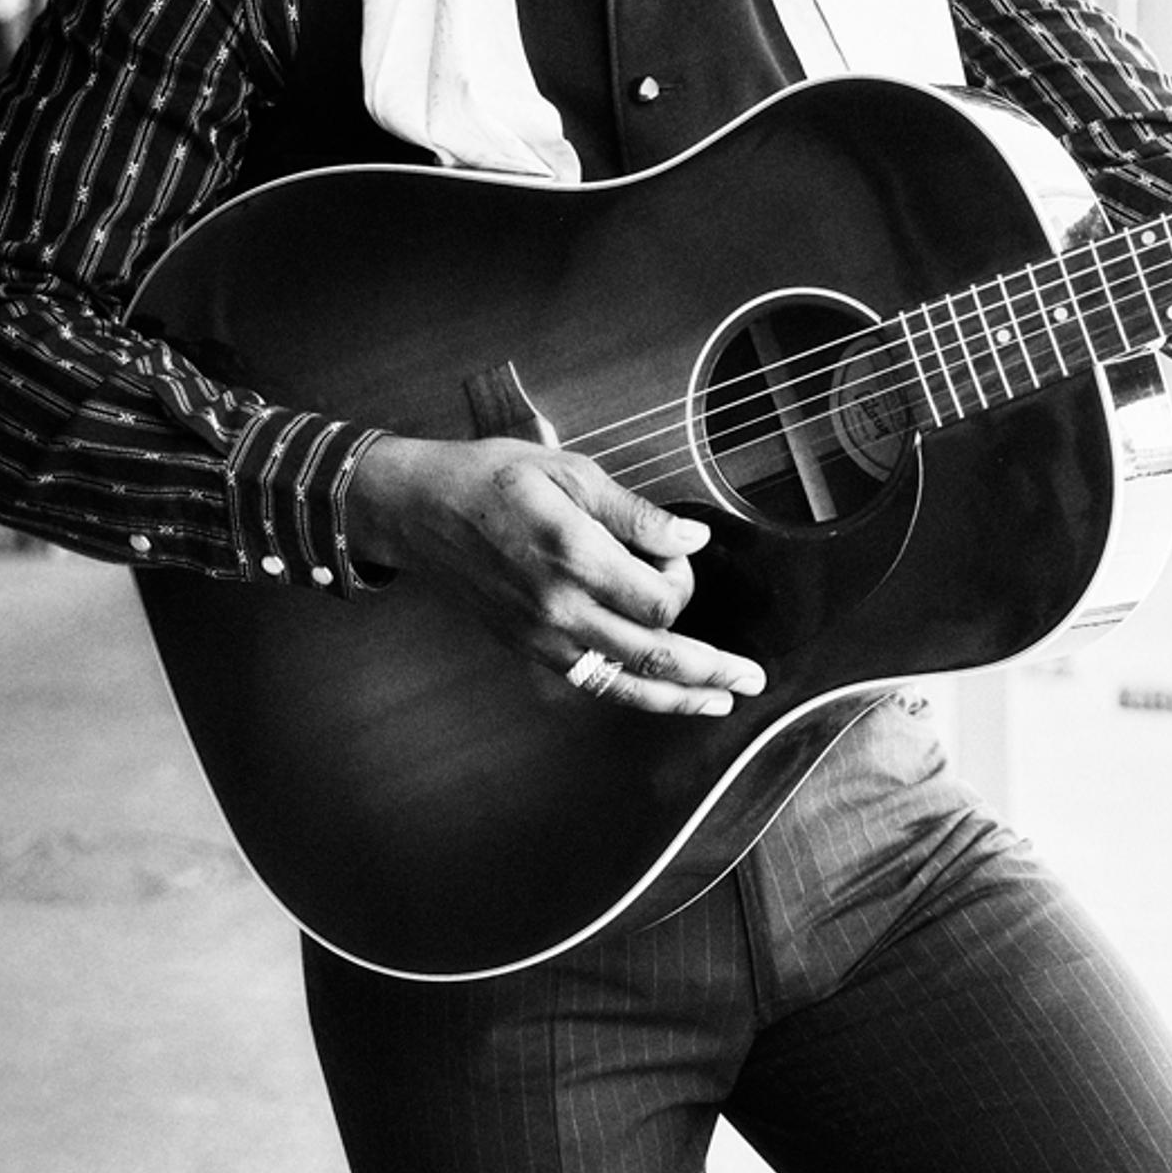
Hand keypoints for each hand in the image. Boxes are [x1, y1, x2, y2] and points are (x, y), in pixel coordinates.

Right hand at [346, 433, 765, 715]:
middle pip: (655, 655)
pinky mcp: (531, 649)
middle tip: (753, 677)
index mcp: (575, 557)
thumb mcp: (569, 472)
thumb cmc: (493, 479)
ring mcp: (544, 637)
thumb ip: (634, 514)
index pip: (661, 600)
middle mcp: (561, 608)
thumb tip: (691, 542)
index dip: (684, 583)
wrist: (418, 511)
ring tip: (723, 700)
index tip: (677, 557)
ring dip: (681, 697)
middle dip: (712, 668)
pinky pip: (594, 684)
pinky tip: (665, 697)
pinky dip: (635, 695)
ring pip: (627, 684)